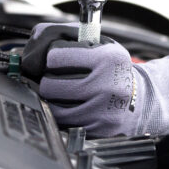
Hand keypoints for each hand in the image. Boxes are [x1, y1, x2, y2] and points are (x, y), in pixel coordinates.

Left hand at [21, 23, 168, 137]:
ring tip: (63, 92)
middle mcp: (108, 85)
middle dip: (48, 80)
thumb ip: (60, 36)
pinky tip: (72, 107)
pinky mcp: (97, 131)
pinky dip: (61, 115)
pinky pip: (62, 124)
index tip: (58, 59)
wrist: (140, 99)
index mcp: (108, 58)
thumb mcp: (96, 44)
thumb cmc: (111, 68)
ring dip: (52, 99)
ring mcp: (103, 112)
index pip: (54, 57)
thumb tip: (28, 54)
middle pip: (48, 84)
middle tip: (58, 78)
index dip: (51, 58)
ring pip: (52, 107)